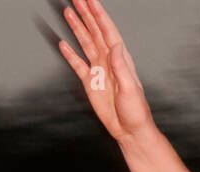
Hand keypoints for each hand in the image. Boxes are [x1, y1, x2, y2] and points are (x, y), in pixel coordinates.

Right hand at [56, 0, 152, 144]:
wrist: (130, 131)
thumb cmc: (136, 112)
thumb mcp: (130, 89)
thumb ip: (121, 66)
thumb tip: (116, 45)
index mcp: (121, 60)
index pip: (108, 32)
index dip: (99, 15)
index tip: (91, 1)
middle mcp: (109, 62)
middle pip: (96, 32)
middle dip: (87, 14)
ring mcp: (99, 71)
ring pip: (86, 43)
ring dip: (78, 28)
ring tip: (69, 12)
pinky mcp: (90, 82)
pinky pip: (77, 64)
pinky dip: (70, 54)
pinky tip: (63, 44)